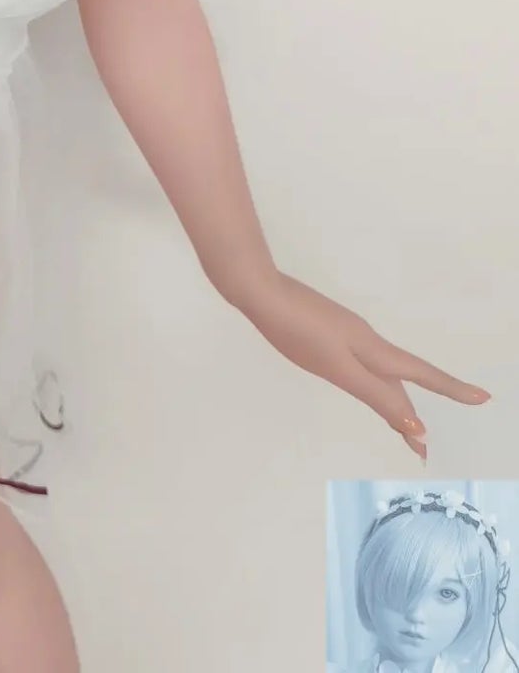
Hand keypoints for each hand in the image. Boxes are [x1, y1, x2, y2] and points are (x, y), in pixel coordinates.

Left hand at [234, 268, 489, 458]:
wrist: (259, 292)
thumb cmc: (297, 331)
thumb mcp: (340, 369)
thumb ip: (378, 396)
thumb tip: (418, 426)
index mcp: (372, 350)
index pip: (422, 375)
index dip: (452, 389)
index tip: (484, 399)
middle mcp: (365, 340)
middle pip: (402, 380)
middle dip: (416, 413)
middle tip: (423, 450)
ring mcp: (346, 334)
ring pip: (381, 372)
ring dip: (396, 400)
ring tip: (403, 429)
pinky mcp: (327, 331)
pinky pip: (363, 364)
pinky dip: (374, 383)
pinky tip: (366, 386)